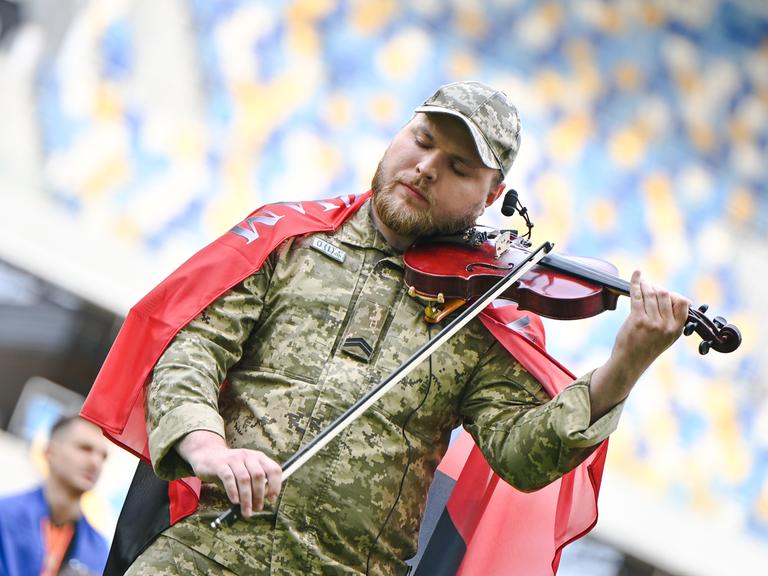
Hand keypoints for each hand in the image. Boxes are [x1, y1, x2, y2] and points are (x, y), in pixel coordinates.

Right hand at [176, 430, 282, 516]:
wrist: (207, 455)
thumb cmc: (230, 469)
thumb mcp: (246, 473)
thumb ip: (253, 485)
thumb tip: (257, 505)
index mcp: (258, 457)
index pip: (274, 469)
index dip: (275, 485)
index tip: (271, 499)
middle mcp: (248, 456)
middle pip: (259, 476)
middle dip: (259, 495)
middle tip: (257, 509)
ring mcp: (234, 459)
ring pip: (244, 479)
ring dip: (247, 498)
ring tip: (246, 510)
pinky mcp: (220, 464)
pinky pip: (229, 478)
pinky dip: (233, 491)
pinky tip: (235, 501)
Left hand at [589, 270, 690, 419]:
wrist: (630, 362)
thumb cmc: (646, 347)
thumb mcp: (667, 337)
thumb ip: (673, 319)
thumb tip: (675, 296)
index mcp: (677, 329)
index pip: (682, 302)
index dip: (673, 294)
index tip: (664, 294)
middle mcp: (666, 325)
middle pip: (665, 295)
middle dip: (657, 288)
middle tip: (649, 287)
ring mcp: (652, 323)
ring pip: (651, 293)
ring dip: (646, 285)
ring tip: (642, 282)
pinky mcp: (637, 320)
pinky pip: (637, 295)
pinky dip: (636, 282)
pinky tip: (636, 274)